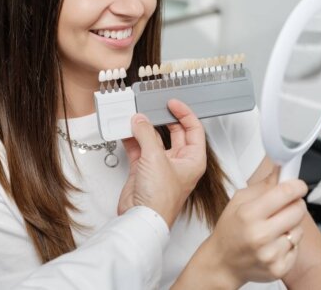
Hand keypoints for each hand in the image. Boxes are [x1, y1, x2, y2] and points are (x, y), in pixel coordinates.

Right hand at [118, 99, 206, 227]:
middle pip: (174, 132)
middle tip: (153, 107)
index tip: (172, 103)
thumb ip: (146, 134)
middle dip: (163, 119)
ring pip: (153, 139)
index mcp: (193, 159)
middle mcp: (178, 161)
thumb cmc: (160, 199)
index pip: (194, 129)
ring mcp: (160, 165)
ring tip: (135, 116)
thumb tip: (140, 120)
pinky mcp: (143, 169)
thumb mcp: (155, 158)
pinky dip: (132, 138)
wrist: (141, 218)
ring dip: (144, 128)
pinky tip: (126, 130)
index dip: (184, 113)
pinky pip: (139, 148)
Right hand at [173, 169, 307, 289]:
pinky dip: (289, 244)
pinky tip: (274, 243)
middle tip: (287, 205)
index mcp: (249, 214)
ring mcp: (271, 254)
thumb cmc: (230, 228)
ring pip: (299, 230)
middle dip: (296, 204)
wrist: (223, 262)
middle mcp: (260, 235)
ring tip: (275, 228)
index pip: (285, 193)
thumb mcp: (239, 201)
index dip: (297, 186)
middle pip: (298, 210)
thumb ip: (263, 186)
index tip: (299, 185)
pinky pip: (296, 248)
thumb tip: (281, 170)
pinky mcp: (279, 269)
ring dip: (292, 225)